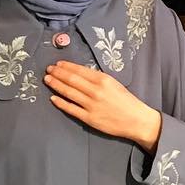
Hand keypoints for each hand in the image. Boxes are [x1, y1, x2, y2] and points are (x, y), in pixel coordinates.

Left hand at [45, 60, 162, 148]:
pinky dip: (61, 103)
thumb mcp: (114, 83)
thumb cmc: (126, 101)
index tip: (58, 64)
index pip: (80, 70)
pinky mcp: (89, 118)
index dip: (66, 66)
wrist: (136, 120)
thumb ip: (98, 79)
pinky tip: (53, 98)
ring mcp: (91, 105)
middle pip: (71, 80)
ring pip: (68, 92)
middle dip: (58, 73)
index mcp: (103, 80)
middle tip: (48, 69)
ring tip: (48, 80)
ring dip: (56, 85)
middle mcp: (95, 91)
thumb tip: (80, 74)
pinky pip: (71, 109)